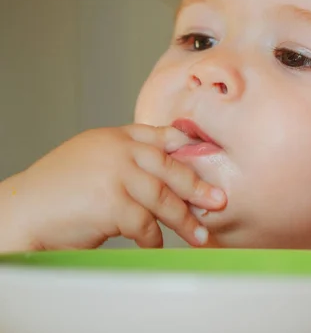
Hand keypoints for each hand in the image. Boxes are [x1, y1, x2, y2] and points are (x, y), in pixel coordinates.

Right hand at [0, 125, 225, 251]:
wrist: (22, 210)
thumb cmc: (58, 189)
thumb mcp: (92, 159)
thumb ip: (124, 157)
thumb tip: (164, 174)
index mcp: (115, 137)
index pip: (158, 135)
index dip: (185, 146)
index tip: (207, 157)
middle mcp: (118, 150)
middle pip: (170, 167)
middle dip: (197, 186)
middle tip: (219, 201)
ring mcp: (116, 173)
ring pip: (163, 197)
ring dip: (184, 220)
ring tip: (200, 234)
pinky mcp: (111, 201)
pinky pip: (144, 223)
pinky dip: (152, 238)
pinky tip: (155, 245)